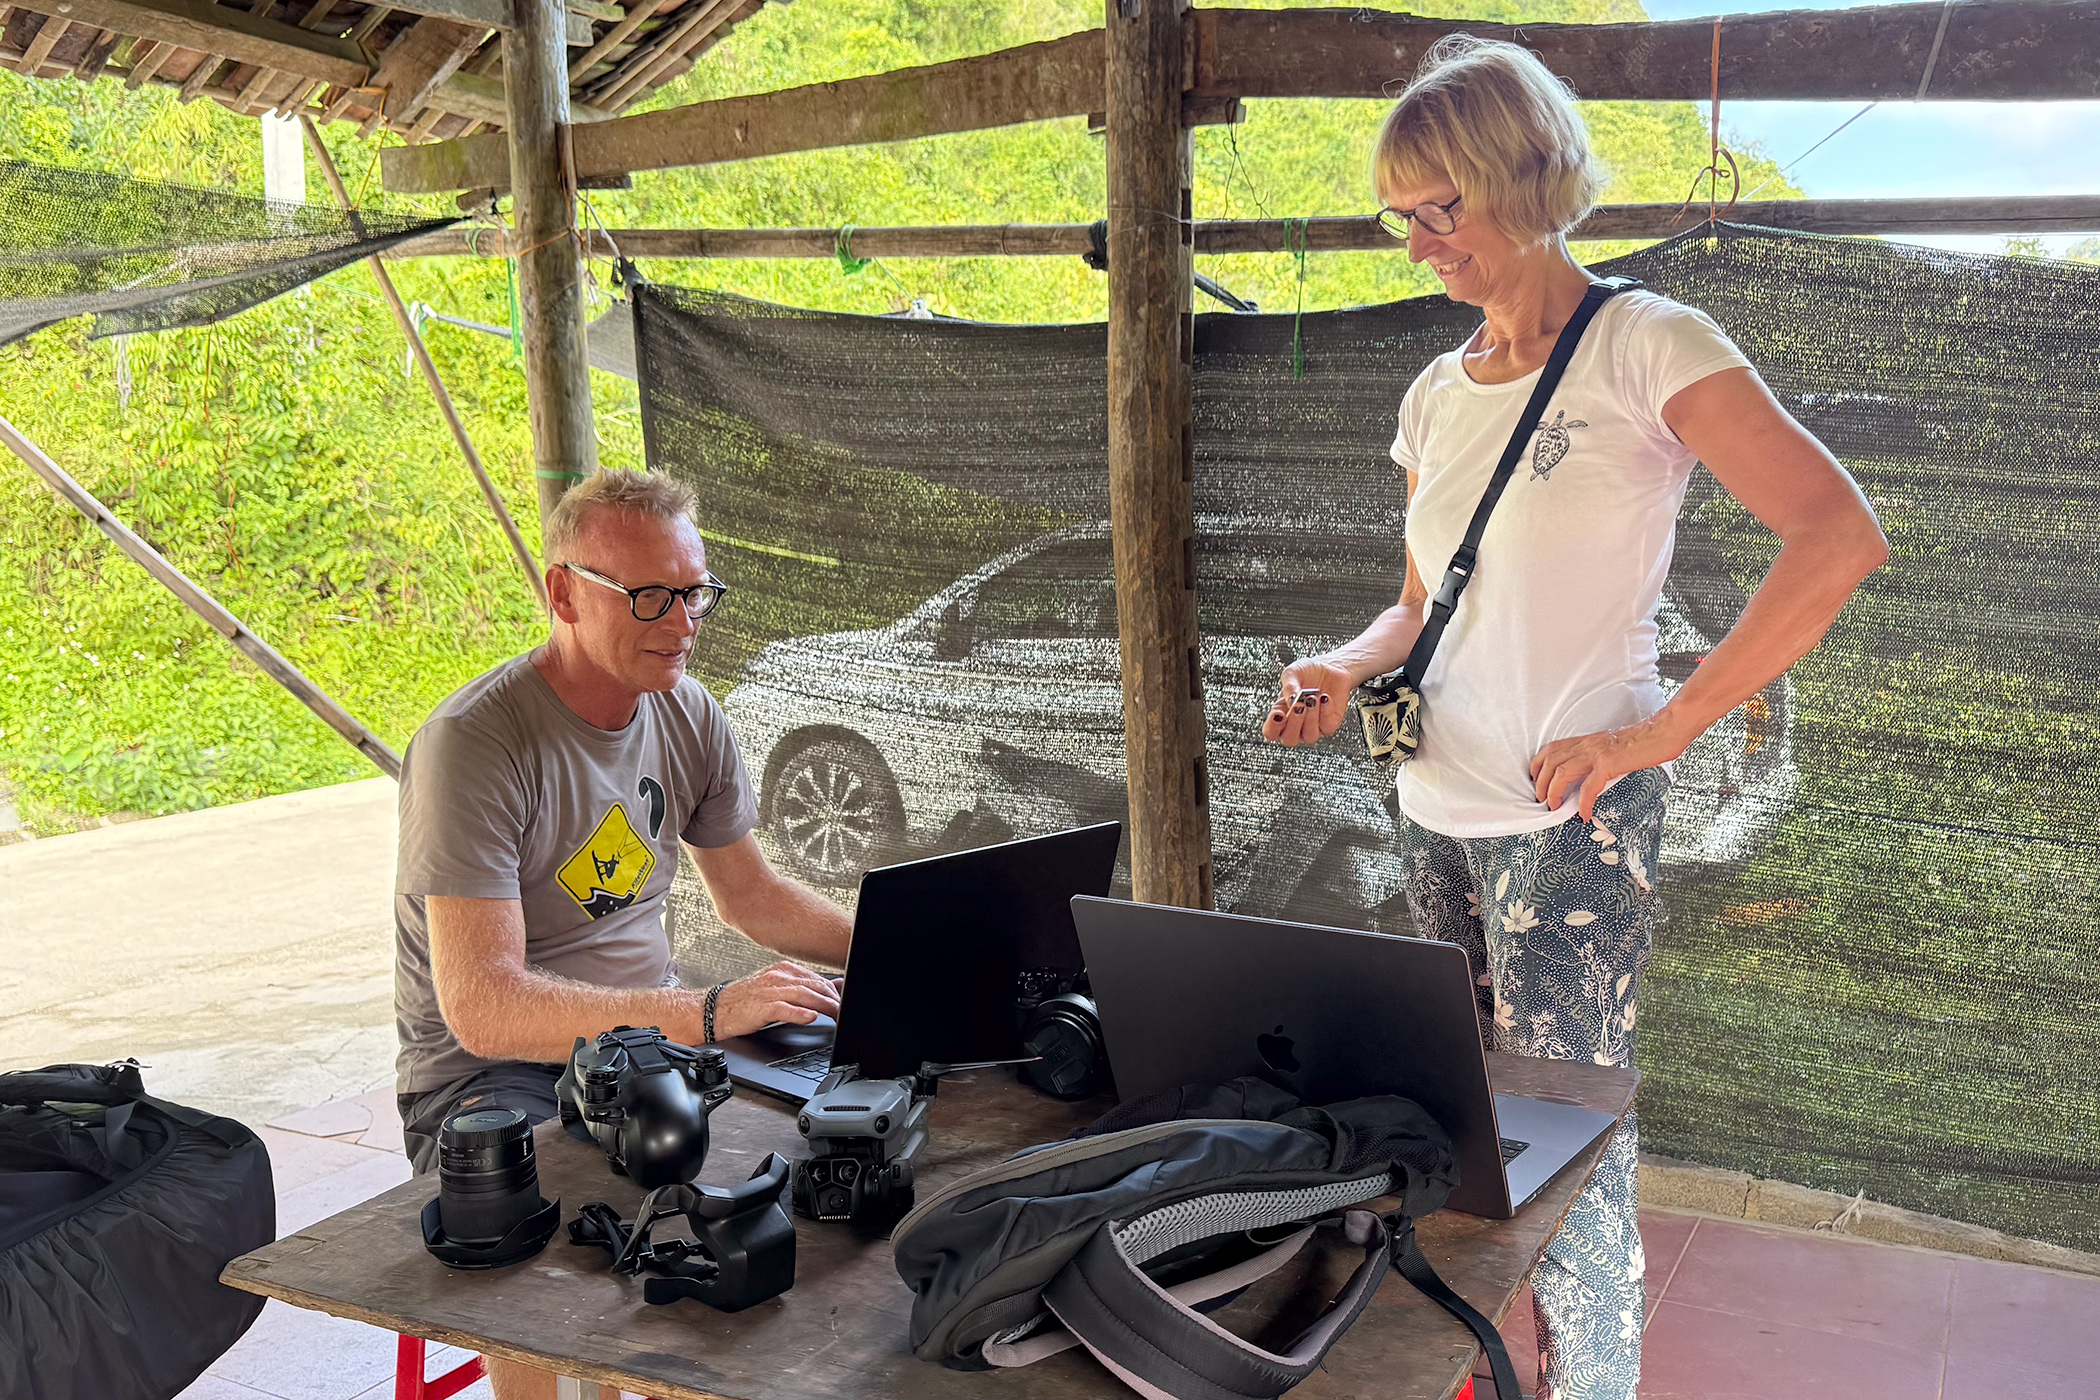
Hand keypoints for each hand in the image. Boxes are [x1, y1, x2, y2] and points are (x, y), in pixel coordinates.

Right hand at [707, 961, 842, 1039]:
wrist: (714, 1009)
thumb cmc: (744, 1001)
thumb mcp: (776, 989)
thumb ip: (803, 987)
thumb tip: (834, 987)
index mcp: (782, 970)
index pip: (816, 978)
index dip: (834, 992)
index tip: (845, 1002)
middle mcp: (777, 977)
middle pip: (814, 986)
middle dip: (834, 999)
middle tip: (846, 1012)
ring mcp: (769, 991)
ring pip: (804, 995)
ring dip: (824, 1006)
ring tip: (837, 1015)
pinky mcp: (760, 1007)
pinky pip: (783, 1008)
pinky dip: (799, 1013)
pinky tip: (811, 1017)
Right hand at [1260, 657, 1352, 746]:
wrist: (1330, 667)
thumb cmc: (1308, 672)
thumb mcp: (1292, 673)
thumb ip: (1288, 687)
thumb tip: (1291, 701)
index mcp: (1281, 714)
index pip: (1271, 732)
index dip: (1273, 727)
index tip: (1278, 714)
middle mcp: (1296, 724)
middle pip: (1290, 740)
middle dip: (1294, 724)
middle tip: (1299, 706)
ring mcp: (1313, 726)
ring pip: (1310, 737)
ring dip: (1311, 718)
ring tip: (1312, 698)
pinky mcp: (1330, 724)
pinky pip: (1327, 727)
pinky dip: (1325, 711)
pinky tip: (1324, 698)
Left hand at [1530, 716, 1689, 822]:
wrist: (1664, 731)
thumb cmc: (1643, 741)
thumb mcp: (1612, 748)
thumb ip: (1597, 758)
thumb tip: (1590, 777)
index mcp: (1586, 740)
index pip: (1551, 750)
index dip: (1538, 765)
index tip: (1536, 781)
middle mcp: (1587, 744)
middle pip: (1549, 761)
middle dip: (1540, 782)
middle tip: (1541, 800)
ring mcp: (1597, 753)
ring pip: (1561, 772)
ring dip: (1553, 792)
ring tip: (1553, 807)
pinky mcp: (1609, 763)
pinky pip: (1588, 787)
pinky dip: (1583, 803)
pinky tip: (1584, 814)